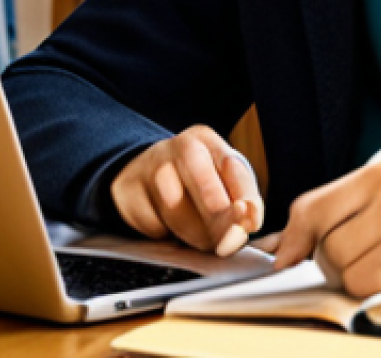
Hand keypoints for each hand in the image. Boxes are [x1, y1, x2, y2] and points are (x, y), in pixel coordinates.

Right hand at [110, 125, 263, 255]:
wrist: (141, 172)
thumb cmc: (193, 177)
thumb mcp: (221, 177)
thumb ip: (241, 196)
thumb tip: (252, 220)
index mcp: (206, 139)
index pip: (232, 166)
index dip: (244, 197)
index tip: (250, 222)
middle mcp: (179, 146)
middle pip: (205, 185)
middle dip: (220, 220)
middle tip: (228, 241)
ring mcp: (150, 166)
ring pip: (177, 211)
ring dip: (195, 234)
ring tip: (203, 238)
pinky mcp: (128, 191)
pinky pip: (152, 225)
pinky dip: (165, 234)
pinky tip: (169, 227)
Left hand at [273, 160, 380, 297]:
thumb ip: (357, 208)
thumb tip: (294, 241)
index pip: (312, 206)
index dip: (291, 240)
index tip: (284, 259)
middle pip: (324, 246)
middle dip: (334, 266)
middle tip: (369, 265)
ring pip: (344, 271)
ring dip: (360, 282)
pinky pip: (372, 289)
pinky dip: (379, 293)